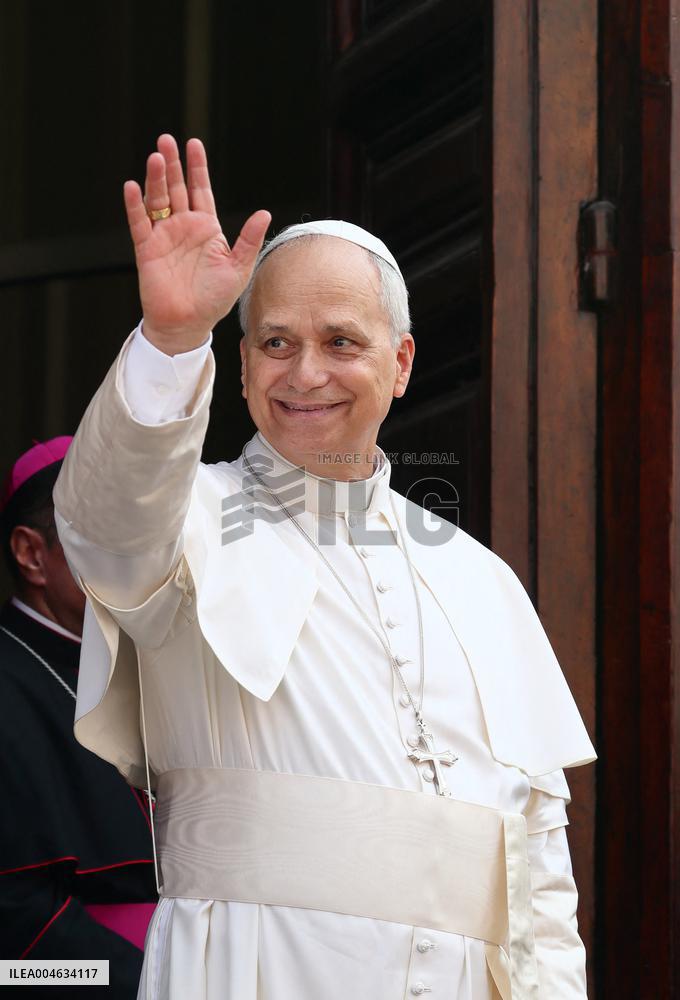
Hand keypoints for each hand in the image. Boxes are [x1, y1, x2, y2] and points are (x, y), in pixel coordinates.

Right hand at [124, 134, 270, 353]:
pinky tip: (133, 187)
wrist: (189, 324)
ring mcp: (164, 236)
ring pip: (157, 200)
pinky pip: (139, 223)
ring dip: (156, 179)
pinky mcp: (147, 249)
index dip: (197, 168)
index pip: (200, 190)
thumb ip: (249, 240)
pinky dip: (135, 205)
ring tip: (156, 157)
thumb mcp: (239, 268)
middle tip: (167, 139)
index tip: (194, 144)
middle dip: (173, 164)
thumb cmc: (215, 299)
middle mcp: (183, 227)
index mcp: (206, 228)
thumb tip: (264, 213)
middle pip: (176, 188)